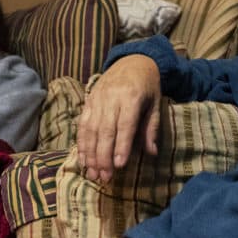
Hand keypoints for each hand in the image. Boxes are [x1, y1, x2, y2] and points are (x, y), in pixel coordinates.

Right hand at [77, 55, 160, 183]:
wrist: (133, 61)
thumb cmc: (148, 86)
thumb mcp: (156, 103)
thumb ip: (151, 127)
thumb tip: (151, 153)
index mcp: (132, 97)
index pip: (125, 125)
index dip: (121, 146)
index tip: (119, 166)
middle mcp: (112, 98)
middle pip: (105, 130)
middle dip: (103, 156)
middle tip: (104, 177)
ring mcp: (97, 99)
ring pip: (91, 129)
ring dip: (90, 153)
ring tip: (92, 173)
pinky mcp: (89, 100)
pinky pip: (82, 124)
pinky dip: (81, 142)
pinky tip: (83, 159)